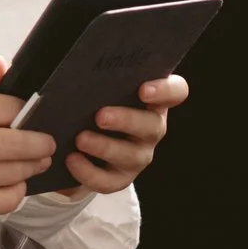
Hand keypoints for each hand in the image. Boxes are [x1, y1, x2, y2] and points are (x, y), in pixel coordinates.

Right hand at [0, 57, 53, 215]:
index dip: (25, 111)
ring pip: (11, 172)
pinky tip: (16, 183)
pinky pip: (2, 201)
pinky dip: (17, 192)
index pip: (5, 107)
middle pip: (13, 141)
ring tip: (38, 161)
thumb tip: (2, 62)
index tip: (30, 116)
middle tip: (48, 143)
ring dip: (32, 167)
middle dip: (40, 143)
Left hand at [54, 74, 186, 196]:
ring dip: (105, 147)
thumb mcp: (96, 89)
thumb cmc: (91, 104)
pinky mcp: (120, 178)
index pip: (176, 91)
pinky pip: (109, 181)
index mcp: (153, 100)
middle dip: (127, 120)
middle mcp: (152, 128)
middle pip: (153, 126)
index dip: (165, 90)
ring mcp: (139, 155)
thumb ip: (97, 78)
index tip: (143, 89)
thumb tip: (73, 67)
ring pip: (132, 155)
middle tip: (100, 115)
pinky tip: (71, 160)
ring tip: (80, 139)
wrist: (77, 142)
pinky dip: (89, 172)